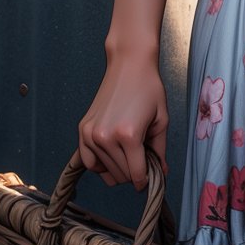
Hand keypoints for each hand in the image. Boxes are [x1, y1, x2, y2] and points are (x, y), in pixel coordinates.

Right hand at [78, 51, 168, 190]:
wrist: (129, 64)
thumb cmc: (148, 88)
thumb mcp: (162, 120)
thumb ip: (160, 151)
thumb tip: (160, 174)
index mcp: (129, 135)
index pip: (136, 175)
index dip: (146, 180)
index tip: (150, 178)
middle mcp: (106, 137)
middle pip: (122, 175)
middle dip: (135, 172)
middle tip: (143, 157)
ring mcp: (91, 134)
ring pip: (106, 172)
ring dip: (119, 169)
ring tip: (129, 151)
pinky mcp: (83, 130)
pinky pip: (89, 162)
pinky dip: (100, 165)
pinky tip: (112, 155)